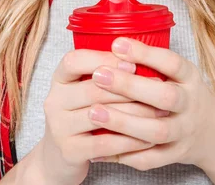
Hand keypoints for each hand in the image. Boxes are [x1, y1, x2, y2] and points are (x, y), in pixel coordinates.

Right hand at [40, 48, 164, 184]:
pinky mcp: (69, 151)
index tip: (132, 63)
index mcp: (59, 78)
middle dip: (130, 88)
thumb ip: (105, 74)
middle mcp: (54, 100)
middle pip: (93, 89)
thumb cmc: (82, 113)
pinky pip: (105, 144)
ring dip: (135, 113)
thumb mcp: (84, 88)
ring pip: (101, 116)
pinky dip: (129, 140)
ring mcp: (59, 127)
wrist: (60, 155)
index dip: (103, 59)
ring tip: (159, 112)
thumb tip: (143, 60)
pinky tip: (148, 139)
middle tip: (158, 87)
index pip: (74, 60)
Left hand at [88, 37, 214, 171]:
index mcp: (190, 78)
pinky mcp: (175, 155)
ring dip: (123, 122)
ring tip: (94, 112)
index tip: (117, 44)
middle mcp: (190, 104)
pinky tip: (100, 146)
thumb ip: (152, 62)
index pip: (171, 63)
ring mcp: (184, 132)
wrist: (214, 133)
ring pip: (156, 131)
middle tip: (99, 75)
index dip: (145, 54)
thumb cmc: (184, 92)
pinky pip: (149, 159)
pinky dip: (125, 154)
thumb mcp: (179, 72)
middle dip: (130, 86)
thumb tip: (111, 46)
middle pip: (165, 97)